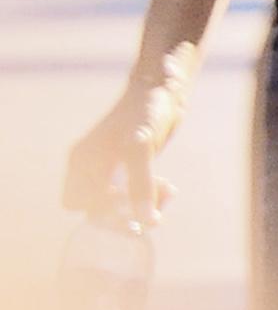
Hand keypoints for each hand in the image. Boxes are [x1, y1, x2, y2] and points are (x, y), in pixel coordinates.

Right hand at [63, 46, 197, 228]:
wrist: (165, 88)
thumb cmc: (146, 113)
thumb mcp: (140, 149)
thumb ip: (140, 184)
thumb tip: (145, 221)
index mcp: (82, 161)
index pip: (76, 203)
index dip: (100, 211)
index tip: (130, 205)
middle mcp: (91, 166)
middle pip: (96, 208)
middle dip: (124, 214)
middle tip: (155, 215)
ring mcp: (110, 166)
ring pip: (117, 204)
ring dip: (141, 206)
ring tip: (167, 195)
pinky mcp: (130, 167)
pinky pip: (133, 193)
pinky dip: (150, 196)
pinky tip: (170, 190)